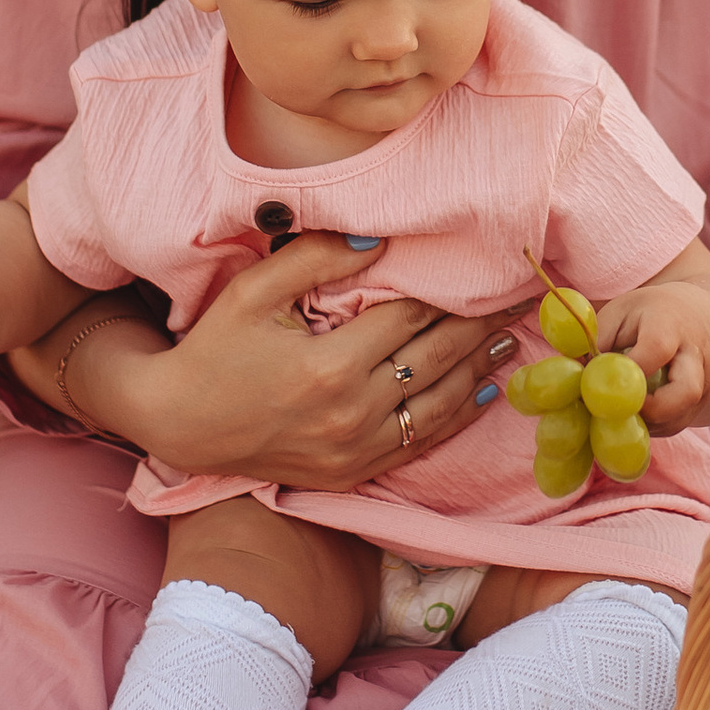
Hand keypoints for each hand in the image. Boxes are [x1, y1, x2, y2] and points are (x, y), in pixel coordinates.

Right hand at [50, 234, 519, 487]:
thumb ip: (315, 258)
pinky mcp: (354, 472)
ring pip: (438, 404)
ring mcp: (356, 449)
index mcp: (329, 366)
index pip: (410, 318)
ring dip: (482, 369)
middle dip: (483, 324)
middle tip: (527, 297)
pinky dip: (457, 415)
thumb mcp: (254, 293)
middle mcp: (351, 413)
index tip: (492, 268)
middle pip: (436, 359)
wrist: (181, 424)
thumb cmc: (216, 349)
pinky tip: (484, 390)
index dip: (452, 291)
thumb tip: (380, 236)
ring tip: (515, 337)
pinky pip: (420, 442)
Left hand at [601, 285, 709, 433]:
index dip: (626, 373)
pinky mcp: (700, 403)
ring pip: (680, 416)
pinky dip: (649, 427)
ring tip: (617, 413)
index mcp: (671, 325)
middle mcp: (695, 355)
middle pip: (686, 391)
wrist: (689, 317)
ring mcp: (703, 382)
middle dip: (649, 410)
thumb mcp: (617, 313)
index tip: (598, 385)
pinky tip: (630, 416)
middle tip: (617, 410)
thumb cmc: (645, 314)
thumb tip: (574, 377)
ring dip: (645, 423)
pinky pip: (674, 424)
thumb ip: (598, 341)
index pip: (655, 350)